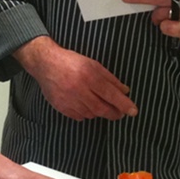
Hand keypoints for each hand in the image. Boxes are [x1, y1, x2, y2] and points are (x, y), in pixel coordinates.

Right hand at [14, 36, 136, 119]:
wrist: (45, 64)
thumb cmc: (71, 61)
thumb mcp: (93, 65)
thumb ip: (110, 79)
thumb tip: (125, 91)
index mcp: (89, 76)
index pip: (111, 94)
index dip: (124, 104)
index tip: (133, 111)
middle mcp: (79, 89)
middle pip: (102, 108)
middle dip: (114, 113)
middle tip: (120, 113)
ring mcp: (69, 100)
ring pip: (91, 114)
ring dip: (99, 112)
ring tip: (100, 104)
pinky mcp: (61, 107)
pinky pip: (79, 116)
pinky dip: (86, 114)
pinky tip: (86, 106)